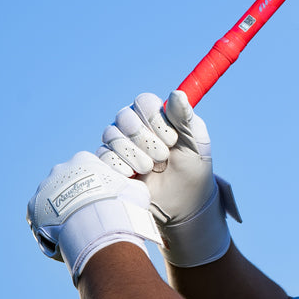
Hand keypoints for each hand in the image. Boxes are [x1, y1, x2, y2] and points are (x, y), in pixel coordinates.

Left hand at [27, 151, 159, 281]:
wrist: (98, 226)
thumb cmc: (120, 205)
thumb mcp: (135, 189)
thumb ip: (130, 186)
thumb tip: (133, 189)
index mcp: (83, 160)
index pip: (87, 168)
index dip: (95, 184)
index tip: (103, 198)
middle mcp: (59, 170)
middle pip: (67, 182)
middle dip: (75, 196)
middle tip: (89, 214)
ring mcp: (44, 188)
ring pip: (52, 200)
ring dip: (62, 211)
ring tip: (77, 229)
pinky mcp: (33, 209)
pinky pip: (41, 218)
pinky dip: (51, 226)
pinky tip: (66, 237)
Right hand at [97, 91, 239, 266]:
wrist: (182, 205)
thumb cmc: (193, 170)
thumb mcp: (196, 143)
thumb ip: (185, 118)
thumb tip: (176, 93)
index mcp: (157, 117)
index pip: (143, 102)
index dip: (154, 119)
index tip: (172, 139)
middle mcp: (135, 127)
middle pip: (125, 117)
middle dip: (145, 139)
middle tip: (163, 157)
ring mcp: (120, 145)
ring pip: (111, 135)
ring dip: (134, 154)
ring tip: (151, 169)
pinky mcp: (109, 164)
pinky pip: (102, 156)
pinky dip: (119, 166)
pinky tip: (135, 176)